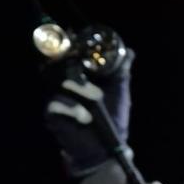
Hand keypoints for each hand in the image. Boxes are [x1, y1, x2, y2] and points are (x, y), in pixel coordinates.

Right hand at [43, 32, 133, 177]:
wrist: (107, 149)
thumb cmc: (113, 120)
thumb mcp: (119, 92)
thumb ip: (122, 71)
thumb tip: (130, 52)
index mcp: (81, 78)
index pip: (70, 57)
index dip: (69, 46)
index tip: (73, 34)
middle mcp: (67, 86)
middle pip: (59, 65)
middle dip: (70, 63)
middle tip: (80, 63)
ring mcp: (58, 99)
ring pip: (61, 83)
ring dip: (80, 89)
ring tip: (97, 99)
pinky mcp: (53, 115)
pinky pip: (56, 104)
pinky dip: (72, 109)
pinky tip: (85, 117)